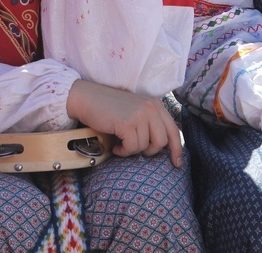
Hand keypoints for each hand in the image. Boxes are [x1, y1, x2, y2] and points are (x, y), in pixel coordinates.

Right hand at [66, 80, 182, 167]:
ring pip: (145, 147)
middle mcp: (150, 108)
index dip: (177, 149)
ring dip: (131, 150)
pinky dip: (123, 151)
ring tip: (120, 144)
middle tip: (133, 148)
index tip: (176, 163)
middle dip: (148, 151)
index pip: (174, 130)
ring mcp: (139, 115)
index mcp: (155, 104)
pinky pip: (132, 148)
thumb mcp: (135, 110)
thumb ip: (150, 122)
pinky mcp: (127, 123)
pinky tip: (115, 146)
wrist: (85, 98)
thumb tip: (164, 147)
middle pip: (162, 142)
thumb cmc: (108, 107)